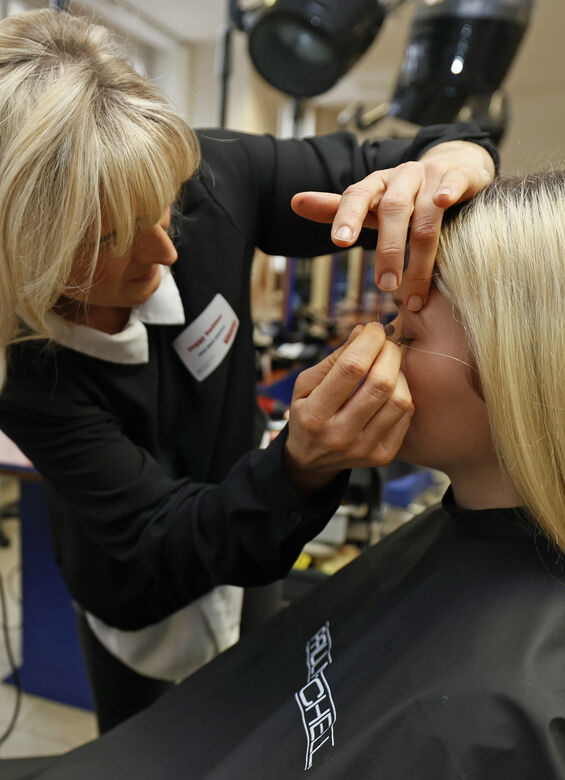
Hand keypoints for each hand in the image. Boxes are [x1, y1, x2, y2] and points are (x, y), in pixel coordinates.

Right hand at [283, 323, 412, 495]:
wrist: (311, 460)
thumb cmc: (308, 413)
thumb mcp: (306, 385)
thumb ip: (334, 359)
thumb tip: (363, 331)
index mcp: (314, 415)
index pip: (350, 369)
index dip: (368, 342)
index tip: (373, 330)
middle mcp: (340, 435)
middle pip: (381, 384)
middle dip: (389, 353)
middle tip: (385, 344)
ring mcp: (364, 449)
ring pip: (400, 400)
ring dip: (398, 374)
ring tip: (388, 368)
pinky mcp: (383, 456)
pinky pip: (406, 415)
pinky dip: (402, 394)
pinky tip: (389, 390)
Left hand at [291, 140, 494, 310]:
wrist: (452, 169)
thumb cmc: (405, 198)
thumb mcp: (370, 206)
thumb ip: (336, 208)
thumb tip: (294, 202)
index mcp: (377, 184)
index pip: (356, 196)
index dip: (347, 216)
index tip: (339, 242)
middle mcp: (403, 177)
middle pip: (393, 209)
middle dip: (389, 249)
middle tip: (385, 286)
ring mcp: (433, 176)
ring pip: (427, 213)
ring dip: (420, 256)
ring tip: (414, 295)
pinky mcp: (461, 178)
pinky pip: (455, 182)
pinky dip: (449, 190)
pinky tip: (443, 202)